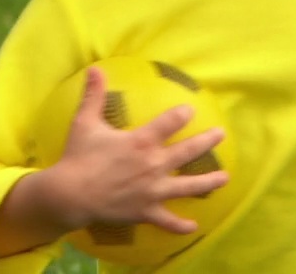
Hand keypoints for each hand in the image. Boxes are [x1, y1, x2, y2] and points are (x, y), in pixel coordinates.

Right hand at [49, 66, 229, 233]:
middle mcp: (153, 165)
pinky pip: (167, 221)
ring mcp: (153, 190)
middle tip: (221, 135)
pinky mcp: (146, 211)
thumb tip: (95, 68)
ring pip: (188, 186)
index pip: (171, 122)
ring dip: (208, 182)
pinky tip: (194, 227)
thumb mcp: (85, 122)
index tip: (191, 110)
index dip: (183, 114)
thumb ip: (94, 95)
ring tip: (225, 178)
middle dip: (207, 141)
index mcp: (142, 141)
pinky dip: (181, 226)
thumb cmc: (78, 156)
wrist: (70, 195)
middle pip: (188, 151)